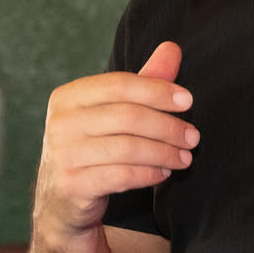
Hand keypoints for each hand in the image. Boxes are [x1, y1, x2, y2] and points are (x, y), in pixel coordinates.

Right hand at [33, 42, 194, 237]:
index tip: (188, 101)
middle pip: (127, 116)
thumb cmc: (93, 150)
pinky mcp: (71, 186)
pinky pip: (121, 176)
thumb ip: (142, 82)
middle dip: (168, 127)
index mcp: (67, 97)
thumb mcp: (113, 113)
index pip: (119, 85)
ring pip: (127, 148)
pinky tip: (164, 173)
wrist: (61, 204)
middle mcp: (59, 123)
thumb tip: (172, 48)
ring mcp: (62, 156)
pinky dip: (149, 174)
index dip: (157, 90)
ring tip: (185, 157)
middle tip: (193, 137)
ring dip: (164, 153)